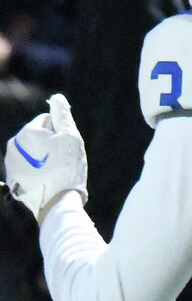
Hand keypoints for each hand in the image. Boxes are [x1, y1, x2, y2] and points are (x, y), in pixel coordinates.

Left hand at [6, 94, 86, 222]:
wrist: (56, 202)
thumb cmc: (67, 168)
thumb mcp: (71, 137)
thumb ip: (62, 115)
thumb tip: (56, 98)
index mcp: (28, 132)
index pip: (47, 120)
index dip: (61, 131)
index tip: (67, 147)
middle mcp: (14, 145)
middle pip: (37, 136)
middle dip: (49, 144)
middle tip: (62, 160)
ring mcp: (10, 163)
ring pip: (31, 152)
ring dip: (42, 157)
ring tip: (55, 171)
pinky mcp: (12, 178)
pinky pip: (26, 167)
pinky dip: (36, 170)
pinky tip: (46, 179)